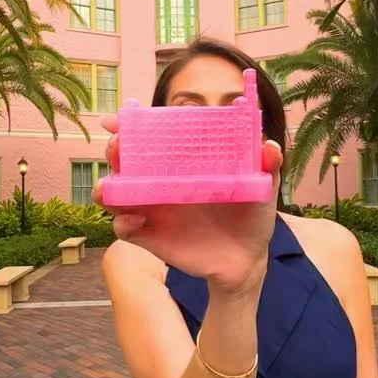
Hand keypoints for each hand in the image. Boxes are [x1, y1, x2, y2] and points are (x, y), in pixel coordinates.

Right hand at [93, 115, 281, 292]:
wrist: (248, 259)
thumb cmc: (251, 214)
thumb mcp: (262, 186)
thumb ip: (266, 165)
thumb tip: (270, 147)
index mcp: (183, 161)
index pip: (151, 136)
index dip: (131, 124)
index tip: (119, 118)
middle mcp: (160, 181)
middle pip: (125, 160)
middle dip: (115, 150)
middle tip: (119, 148)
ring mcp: (152, 208)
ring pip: (115, 193)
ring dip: (107, 188)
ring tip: (112, 189)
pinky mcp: (149, 235)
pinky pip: (124, 227)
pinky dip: (123, 223)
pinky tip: (134, 221)